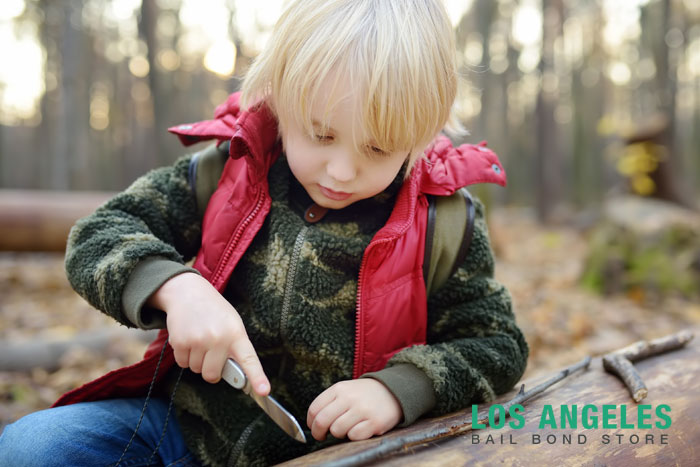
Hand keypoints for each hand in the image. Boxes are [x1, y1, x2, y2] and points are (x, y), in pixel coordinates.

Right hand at [147, 272, 269, 395]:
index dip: (257, 377)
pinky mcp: (179, 342)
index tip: (263, 391)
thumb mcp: (232, 324)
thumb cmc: (215, 313)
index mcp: (237, 334)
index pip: (249, 359)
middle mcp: (218, 338)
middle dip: (210, 369)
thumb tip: (236, 376)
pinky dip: (184, 356)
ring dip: (196, 360)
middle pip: (212, 375)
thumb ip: (235, 348)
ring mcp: (198, 340)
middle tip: (211, 352)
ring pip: (196, 370)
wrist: (188, 293)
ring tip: (199, 339)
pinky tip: (188, 338)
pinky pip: (182, 363)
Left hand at [307, 379, 401, 440]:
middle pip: (322, 421)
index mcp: (339, 388)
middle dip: (318, 433)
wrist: (393, 391)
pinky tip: (360, 428)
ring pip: (337, 431)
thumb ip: (329, 403)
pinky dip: (354, 436)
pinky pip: (354, 436)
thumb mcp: (346, 390)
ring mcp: (362, 410)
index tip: (313, 427)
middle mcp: (349, 398)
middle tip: (321, 436)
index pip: (314, 409)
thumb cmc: (364, 395)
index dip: (310, 422)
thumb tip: (313, 423)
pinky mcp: (374, 422)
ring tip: (346, 428)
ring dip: (339, 434)